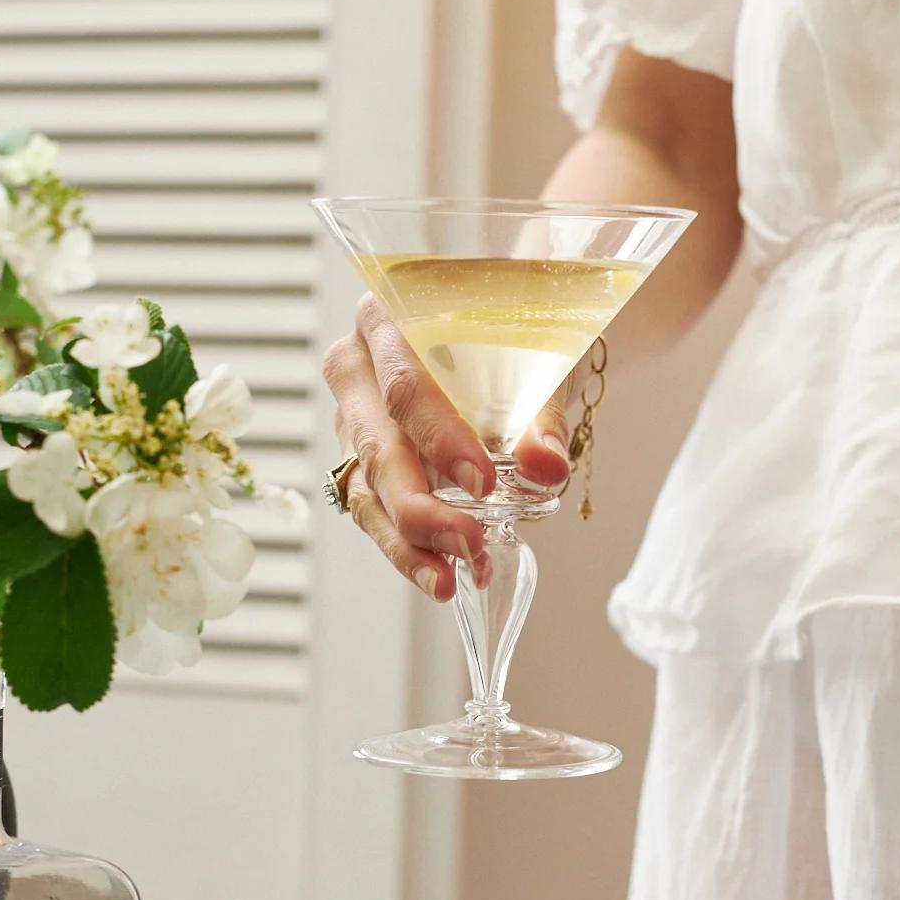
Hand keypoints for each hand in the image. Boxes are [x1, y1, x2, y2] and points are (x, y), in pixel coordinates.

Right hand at [322, 293, 570, 601]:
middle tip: (467, 545)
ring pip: (366, 490)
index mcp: (388, 318)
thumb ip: (541, 415)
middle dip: (420, 506)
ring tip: (447, 581)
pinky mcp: (361, 464)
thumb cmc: (515, 337)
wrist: (512, 343)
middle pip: (377, 445)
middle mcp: (358, 368)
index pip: (404, 384)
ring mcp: (353, 420)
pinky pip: (374, 513)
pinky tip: (446, 575)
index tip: (481, 482)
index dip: (439, 437)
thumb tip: (546, 467)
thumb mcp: (538, 361)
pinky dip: (410, 549)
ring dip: (407, 543)